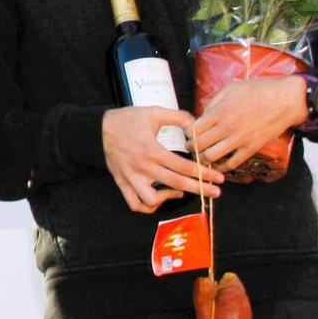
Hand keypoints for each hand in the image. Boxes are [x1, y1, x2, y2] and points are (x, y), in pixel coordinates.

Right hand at [102, 107, 221, 214]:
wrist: (99, 128)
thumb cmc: (128, 120)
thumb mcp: (154, 112)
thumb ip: (178, 117)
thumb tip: (197, 125)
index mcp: (152, 150)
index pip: (183, 166)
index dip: (203, 173)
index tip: (218, 178)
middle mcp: (142, 167)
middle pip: (176, 183)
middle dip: (200, 189)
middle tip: (215, 192)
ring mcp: (131, 178)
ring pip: (152, 200)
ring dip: (170, 199)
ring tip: (181, 192)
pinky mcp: (123, 183)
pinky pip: (135, 204)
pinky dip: (149, 206)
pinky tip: (161, 198)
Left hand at [192, 76, 306, 172]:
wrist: (286, 100)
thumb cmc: (259, 90)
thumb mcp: (231, 88)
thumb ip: (214, 102)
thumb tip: (202, 116)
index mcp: (220, 111)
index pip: (192, 129)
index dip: (186, 133)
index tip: (187, 133)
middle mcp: (227, 127)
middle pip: (198, 145)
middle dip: (191, 148)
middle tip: (191, 147)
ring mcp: (239, 139)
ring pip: (211, 157)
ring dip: (203, 158)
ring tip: (202, 156)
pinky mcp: (252, 148)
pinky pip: (232, 164)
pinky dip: (221, 167)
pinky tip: (217, 165)